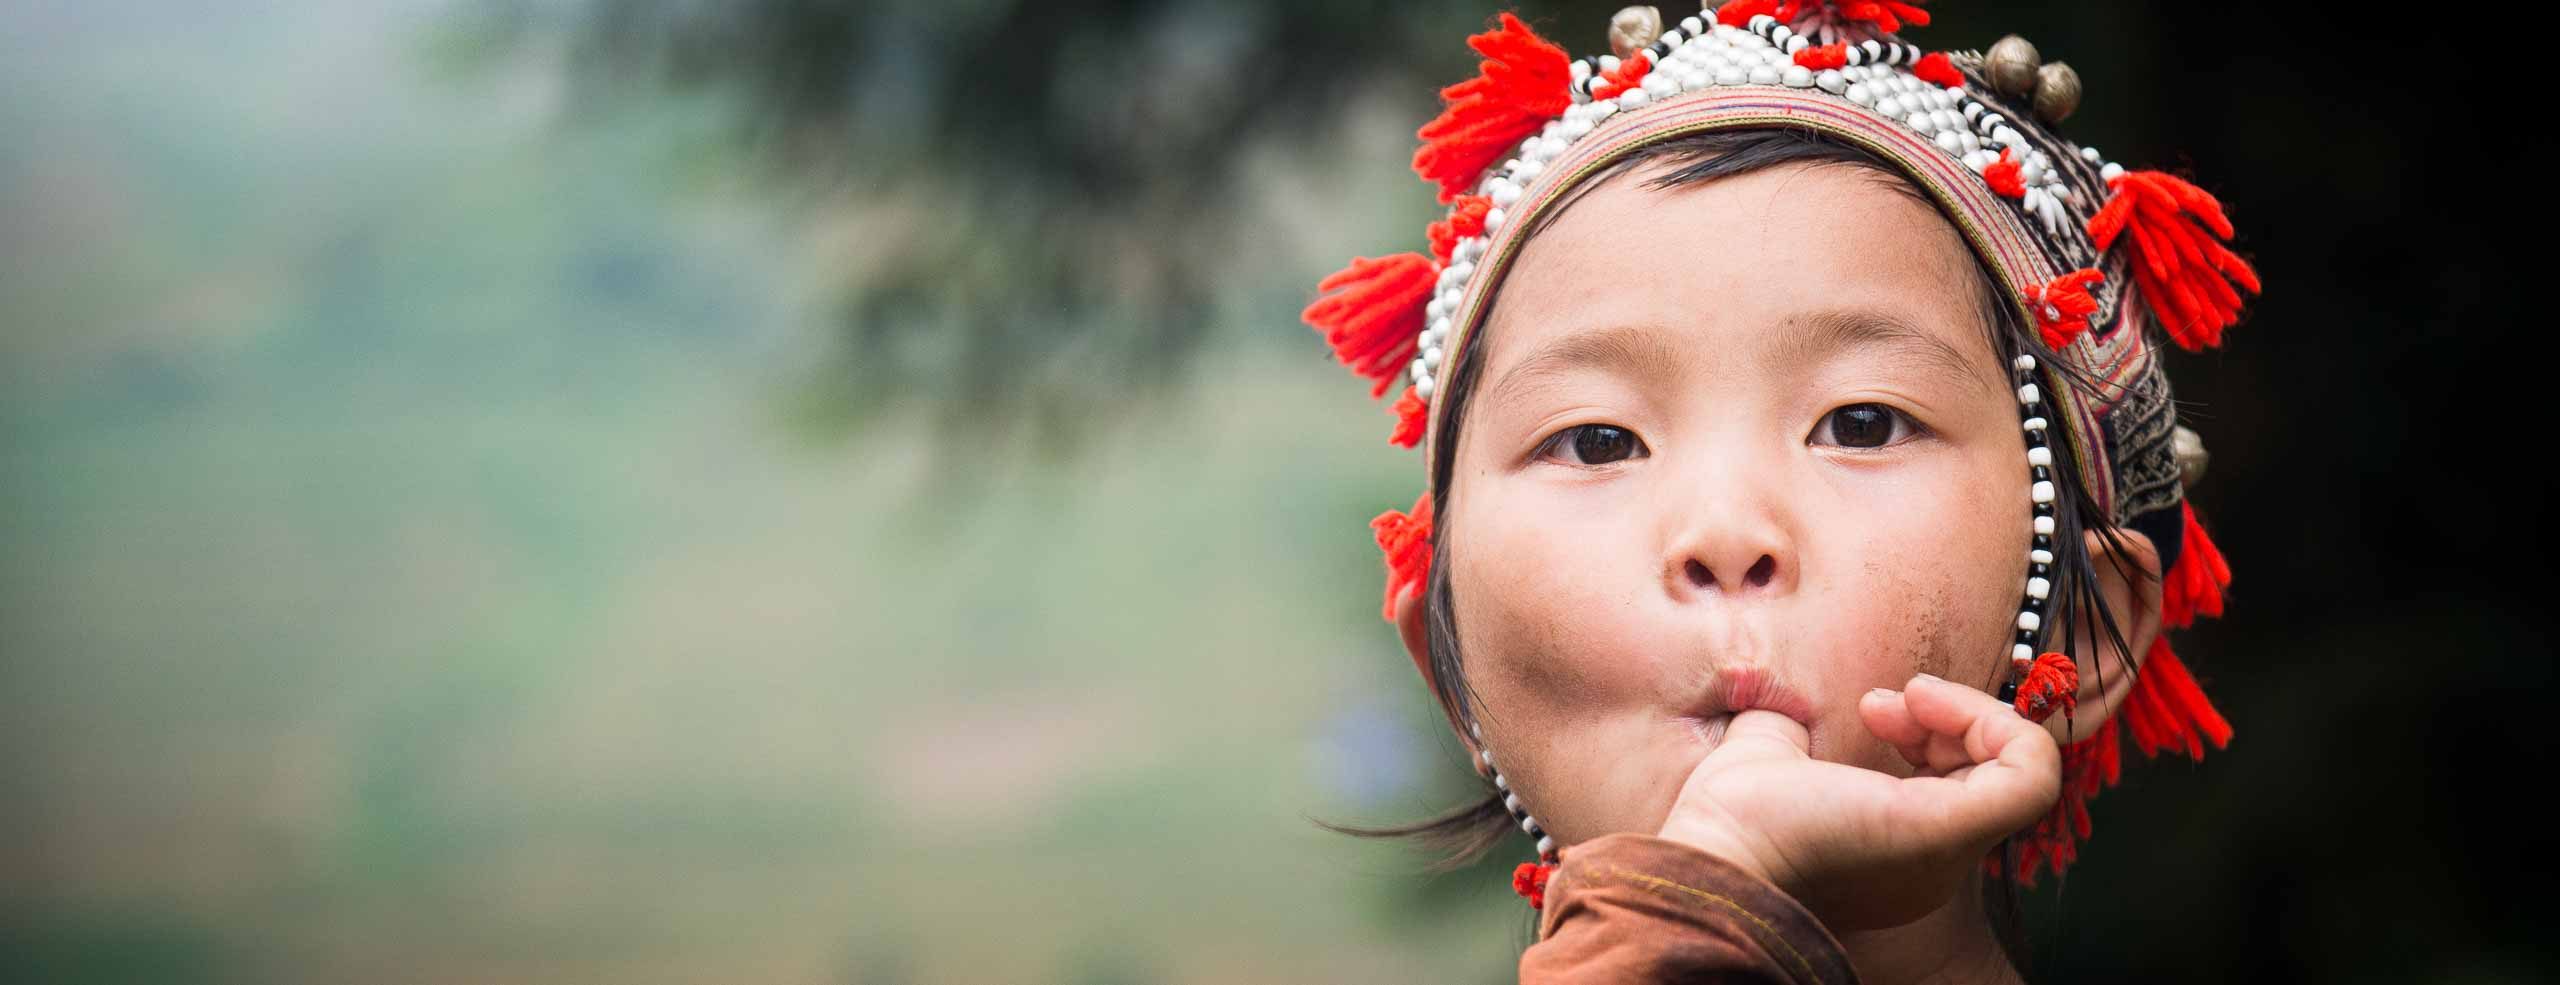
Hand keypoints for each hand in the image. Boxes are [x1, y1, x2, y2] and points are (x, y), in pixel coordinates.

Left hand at [1654, 673, 2060, 930]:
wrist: (1715, 856)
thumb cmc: (1731, 821)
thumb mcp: (1772, 755)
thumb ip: (1792, 732)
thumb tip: (1788, 707)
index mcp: (1899, 848)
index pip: (1964, 784)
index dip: (1937, 730)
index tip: (1875, 706)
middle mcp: (1934, 861)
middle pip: (1995, 774)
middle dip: (1953, 716)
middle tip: (1885, 704)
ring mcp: (1948, 850)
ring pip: (2024, 769)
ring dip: (1971, 711)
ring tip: (1904, 699)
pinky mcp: (1950, 829)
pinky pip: (2032, 772)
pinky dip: (1993, 721)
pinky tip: (1927, 702)